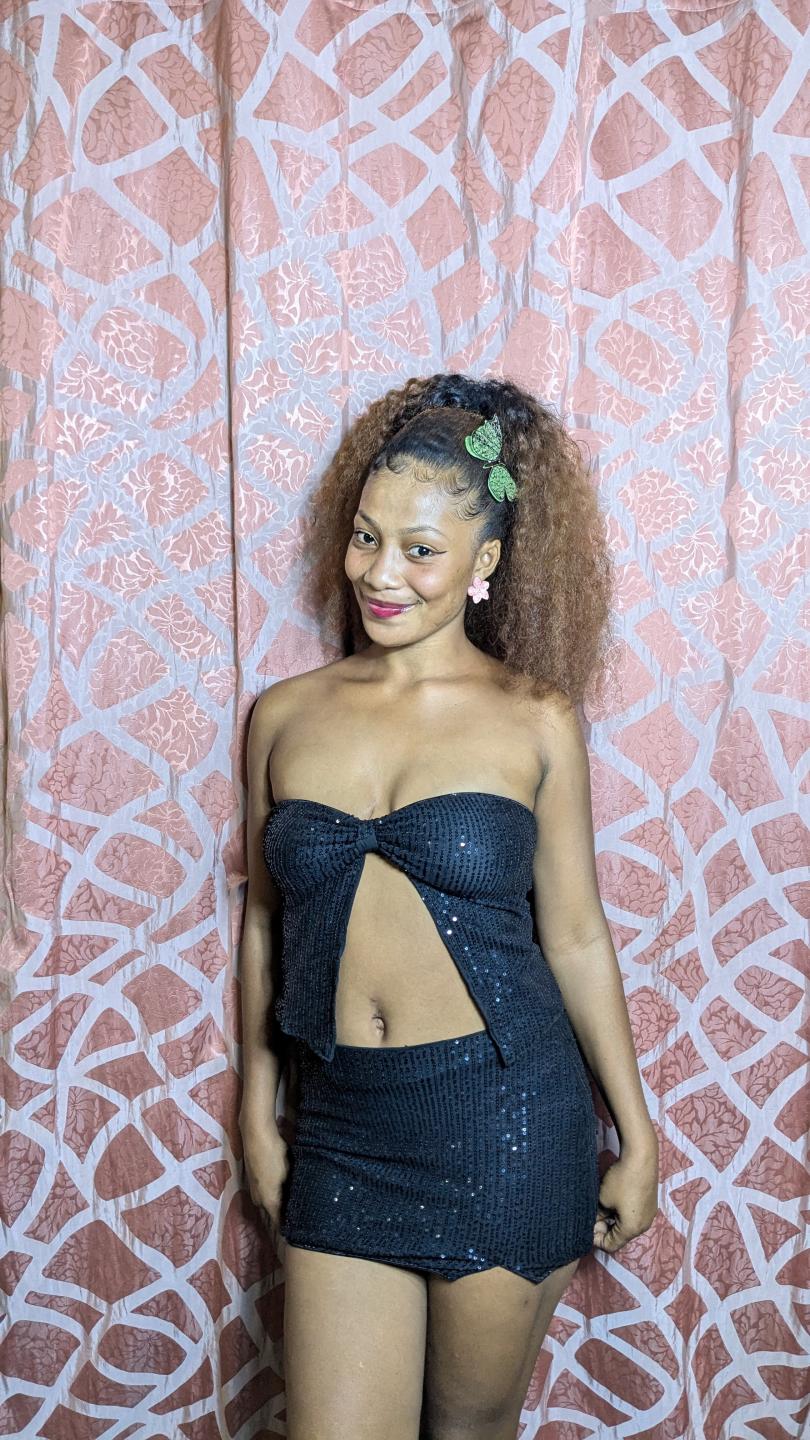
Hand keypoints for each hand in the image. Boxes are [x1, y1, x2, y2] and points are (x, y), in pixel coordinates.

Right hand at [239, 1099, 289, 1250]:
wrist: (256, 1134)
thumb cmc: (276, 1154)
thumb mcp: (290, 1174)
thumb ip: (295, 1193)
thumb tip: (304, 1207)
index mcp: (270, 1202)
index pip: (281, 1225)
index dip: (290, 1232)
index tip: (301, 1239)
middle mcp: (260, 1200)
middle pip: (274, 1216)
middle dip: (286, 1220)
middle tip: (302, 1223)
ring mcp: (254, 1190)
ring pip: (269, 1205)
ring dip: (279, 1208)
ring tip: (294, 1209)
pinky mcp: (253, 1180)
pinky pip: (265, 1195)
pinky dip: (273, 1197)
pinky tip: (282, 1191)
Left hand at [593, 1137, 658, 1254]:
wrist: (641, 1157)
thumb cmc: (621, 1180)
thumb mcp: (603, 1199)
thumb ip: (596, 1215)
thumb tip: (593, 1222)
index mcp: (632, 1229)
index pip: (611, 1245)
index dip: (596, 1239)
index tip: (585, 1227)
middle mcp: (644, 1226)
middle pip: (620, 1236)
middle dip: (604, 1229)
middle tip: (590, 1216)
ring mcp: (649, 1214)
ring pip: (626, 1225)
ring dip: (612, 1220)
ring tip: (599, 1207)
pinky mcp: (650, 1203)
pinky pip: (633, 1215)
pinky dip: (621, 1213)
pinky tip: (612, 1200)